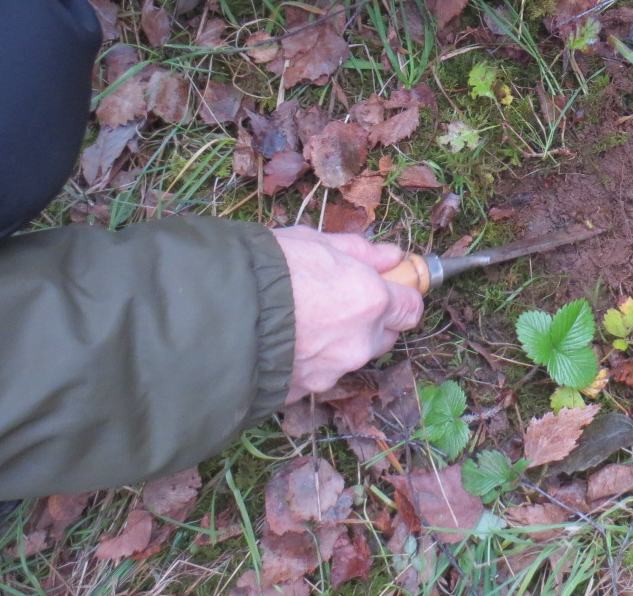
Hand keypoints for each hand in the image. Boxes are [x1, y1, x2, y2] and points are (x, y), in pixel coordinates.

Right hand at [273, 227, 422, 400]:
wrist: (221, 310)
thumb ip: (361, 251)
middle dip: (373, 322)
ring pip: (352, 358)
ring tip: (305, 321)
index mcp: (372, 301)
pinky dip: (310, 361)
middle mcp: (360, 342)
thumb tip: (391, 256)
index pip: (411, 308)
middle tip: (341, 301)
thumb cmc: (269, 268)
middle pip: (385, 337)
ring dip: (341, 343)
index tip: (389, 287)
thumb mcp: (316, 242)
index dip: (401, 296)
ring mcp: (333, 371)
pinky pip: (318, 375)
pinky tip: (286, 342)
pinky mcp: (304, 391)